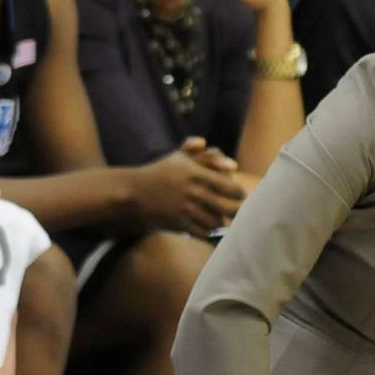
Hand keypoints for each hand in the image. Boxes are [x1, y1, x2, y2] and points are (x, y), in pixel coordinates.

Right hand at [131, 136, 245, 235]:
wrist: (133, 192)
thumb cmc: (159, 172)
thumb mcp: (176, 157)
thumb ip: (194, 148)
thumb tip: (205, 142)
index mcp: (196, 174)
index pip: (229, 186)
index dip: (239, 193)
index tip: (240, 195)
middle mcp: (193, 192)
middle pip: (227, 207)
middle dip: (237, 211)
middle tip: (239, 212)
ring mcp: (185, 209)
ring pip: (215, 222)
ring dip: (221, 222)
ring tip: (224, 220)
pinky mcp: (178, 223)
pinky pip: (201, 232)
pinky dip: (207, 231)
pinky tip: (208, 228)